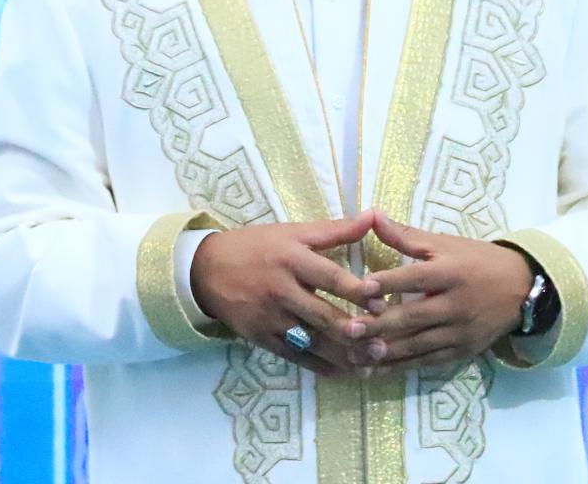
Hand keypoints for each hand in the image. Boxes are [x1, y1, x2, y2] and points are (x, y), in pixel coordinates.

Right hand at [191, 213, 382, 375]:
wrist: (205, 271)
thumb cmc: (255, 247)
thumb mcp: (293, 232)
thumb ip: (336, 230)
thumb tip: (374, 215)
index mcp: (291, 259)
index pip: (329, 277)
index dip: (356, 290)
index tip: (381, 299)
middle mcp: (281, 290)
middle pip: (322, 314)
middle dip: (353, 331)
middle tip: (383, 342)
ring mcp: (271, 318)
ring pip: (312, 341)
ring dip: (344, 355)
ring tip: (372, 362)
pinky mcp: (263, 339)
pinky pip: (297, 357)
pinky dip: (323, 366)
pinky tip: (347, 372)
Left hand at [352, 214, 534, 374]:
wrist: (522, 288)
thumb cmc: (477, 261)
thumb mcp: (445, 243)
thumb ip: (406, 235)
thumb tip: (371, 214)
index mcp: (451, 272)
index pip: (417, 278)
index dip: (390, 282)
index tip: (363, 287)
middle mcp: (456, 304)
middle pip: (414, 316)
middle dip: (380, 325)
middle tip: (348, 329)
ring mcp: (460, 332)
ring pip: (418, 344)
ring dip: (385, 352)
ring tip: (354, 354)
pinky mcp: (461, 351)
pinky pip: (427, 362)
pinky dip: (400, 367)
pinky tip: (374, 370)